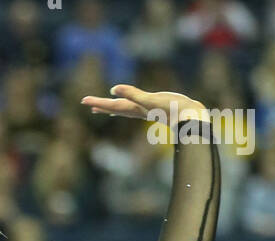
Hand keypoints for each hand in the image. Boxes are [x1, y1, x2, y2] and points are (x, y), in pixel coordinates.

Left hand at [81, 85, 208, 125]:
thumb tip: (112, 90)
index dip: (98, 102)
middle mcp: (138, 110)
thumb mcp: (149, 99)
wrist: (191, 117)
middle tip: (87, 104)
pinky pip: (135, 107)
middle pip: (115, 108)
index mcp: (135, 108)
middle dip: (100, 106)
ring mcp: (146, 110)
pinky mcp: (154, 108)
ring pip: (124, 109)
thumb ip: (132, 94)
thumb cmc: (173, 108)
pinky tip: (129, 106)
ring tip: (101, 109)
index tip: (83, 101)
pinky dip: (128, 106)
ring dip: (112, 108)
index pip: (112, 104)